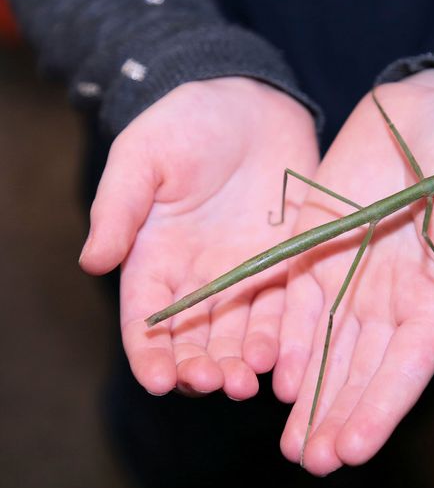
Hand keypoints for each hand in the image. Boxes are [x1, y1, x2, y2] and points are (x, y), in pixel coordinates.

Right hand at [79, 77, 318, 399]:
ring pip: (240, 333)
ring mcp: (245, 273)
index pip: (146, 320)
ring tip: (249, 382)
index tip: (158, 380)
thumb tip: (91, 260)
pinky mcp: (287, 261)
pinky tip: (284, 354)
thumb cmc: (188, 122)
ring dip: (242, 362)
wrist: (253, 102)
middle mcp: (199, 276)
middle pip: (195, 338)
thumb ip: (118, 207)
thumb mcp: (143, 156)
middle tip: (214, 384)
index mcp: (155, 258)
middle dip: (201, 368)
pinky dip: (283, 335)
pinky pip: (284, 307)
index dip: (149, 354)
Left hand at [272, 70, 433, 473]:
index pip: (408, 365)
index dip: (382, 407)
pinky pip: (299, 304)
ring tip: (292, 444)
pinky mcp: (318, 249)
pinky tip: (276, 379)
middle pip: (363, 368)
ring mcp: (352, 275)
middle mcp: (392, 297)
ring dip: (310, 396)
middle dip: (337, 416)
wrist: (426, 108)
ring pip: (328, 349)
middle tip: (312, 461)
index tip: (353, 448)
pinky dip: (289, 342)